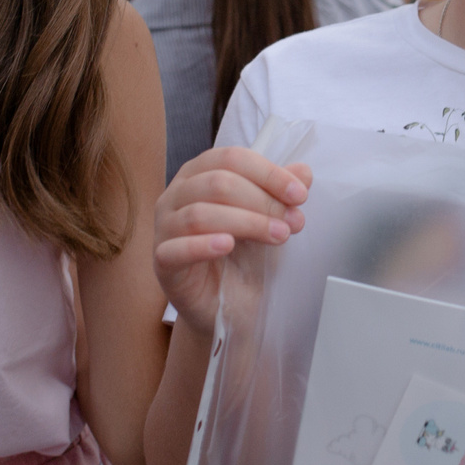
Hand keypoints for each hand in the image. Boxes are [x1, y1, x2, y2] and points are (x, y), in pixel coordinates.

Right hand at [153, 148, 309, 321]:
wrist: (228, 305)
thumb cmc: (242, 256)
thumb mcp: (268, 220)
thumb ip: (280, 194)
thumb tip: (302, 172)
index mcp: (199, 174)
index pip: (231, 158)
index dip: (268, 173)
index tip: (299, 194)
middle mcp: (176, 195)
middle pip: (217, 183)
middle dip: (262, 201)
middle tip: (293, 222)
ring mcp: (165, 228)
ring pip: (199, 214)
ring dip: (247, 223)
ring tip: (278, 236)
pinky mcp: (162, 262)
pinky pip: (175, 249)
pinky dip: (203, 245)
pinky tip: (227, 246)